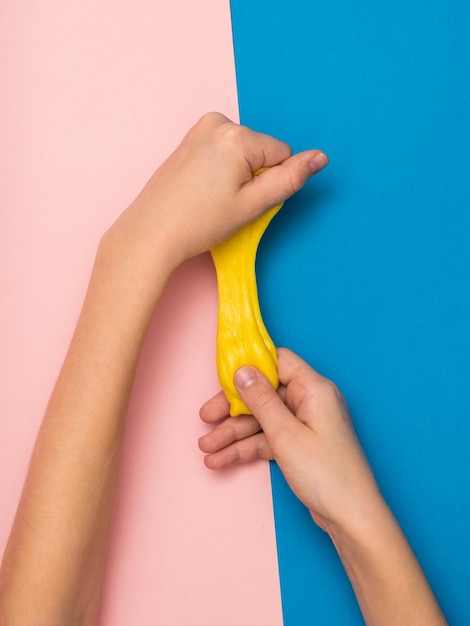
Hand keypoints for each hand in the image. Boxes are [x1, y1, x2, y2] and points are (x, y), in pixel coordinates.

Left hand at [104, 112, 327, 274]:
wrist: (151, 232)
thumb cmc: (197, 222)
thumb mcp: (252, 205)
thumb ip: (290, 179)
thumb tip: (321, 157)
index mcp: (237, 136)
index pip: (281, 154)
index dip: (269, 183)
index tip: (242, 199)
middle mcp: (217, 122)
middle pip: (261, 150)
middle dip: (250, 176)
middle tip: (224, 201)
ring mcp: (200, 128)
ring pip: (243, 151)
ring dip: (235, 173)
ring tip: (211, 196)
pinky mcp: (189, 138)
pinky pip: (223, 151)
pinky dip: (220, 169)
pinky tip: (202, 188)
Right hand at [199, 348, 382, 534]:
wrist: (351, 518)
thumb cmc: (328, 474)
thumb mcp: (286, 435)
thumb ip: (261, 400)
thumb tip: (242, 371)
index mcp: (314, 389)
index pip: (278, 362)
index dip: (250, 367)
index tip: (222, 377)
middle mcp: (310, 402)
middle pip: (263, 394)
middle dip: (232, 408)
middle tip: (205, 418)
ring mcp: (304, 424)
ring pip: (261, 420)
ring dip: (233, 434)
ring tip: (206, 448)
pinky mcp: (299, 445)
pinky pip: (267, 438)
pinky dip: (245, 448)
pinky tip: (220, 459)